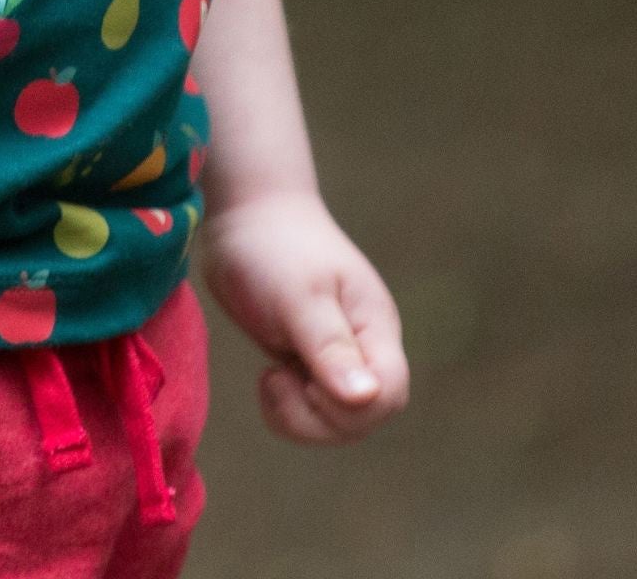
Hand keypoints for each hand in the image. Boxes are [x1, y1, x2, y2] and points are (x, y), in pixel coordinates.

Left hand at [196, 190, 408, 443]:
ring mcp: (338, 356)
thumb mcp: (298, 296)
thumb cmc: (273, 247)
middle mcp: (364, 346)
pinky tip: (270, 378)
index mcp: (374, 327)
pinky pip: (313, 411)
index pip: (389, 395)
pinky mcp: (311, 361)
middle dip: (318, 419)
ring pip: (339, 422)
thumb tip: (368, 398)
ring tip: (271, 378)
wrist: (246, 215)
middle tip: (276, 380)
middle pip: (365, 419)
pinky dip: (290, 410)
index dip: (350, 409)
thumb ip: (330, 346)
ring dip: (301, 417)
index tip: (304, 379)